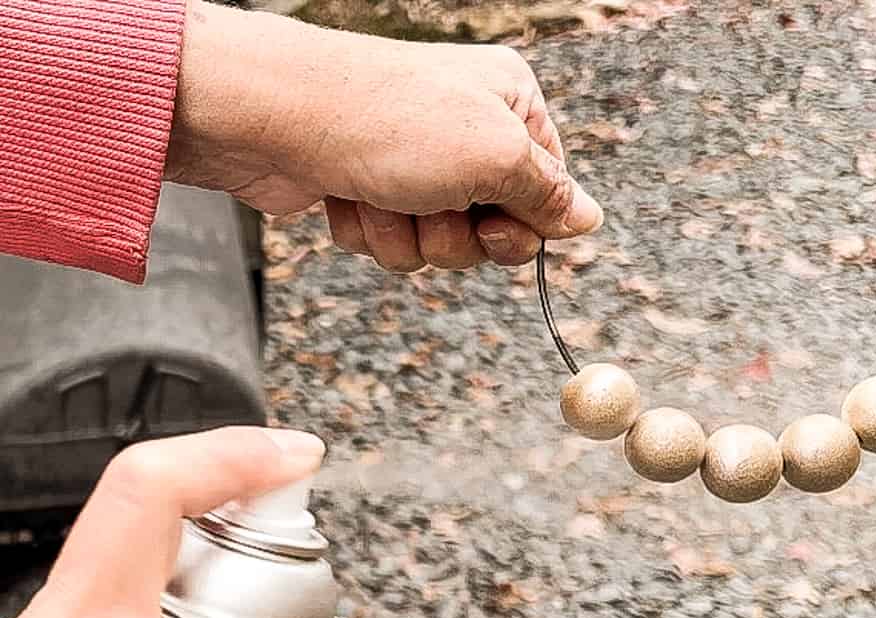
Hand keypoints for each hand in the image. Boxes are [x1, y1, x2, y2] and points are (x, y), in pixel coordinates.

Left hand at [166, 0, 602, 270]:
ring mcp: (414, 162)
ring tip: (381, 196)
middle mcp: (465, 131)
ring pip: (439, 244)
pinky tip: (348, 198)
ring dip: (408, 237)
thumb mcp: (494, 157)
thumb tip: (590, 219)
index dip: (523, 225)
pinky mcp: (371, 188)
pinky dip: (370, 232)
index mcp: (508, 105)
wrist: (274, 119)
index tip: (494, 224)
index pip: (548, 191)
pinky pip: (392, 243)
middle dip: (457, 235)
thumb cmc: (388, 122)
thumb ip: (549, 196)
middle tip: (431, 205)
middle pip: (493, 229)